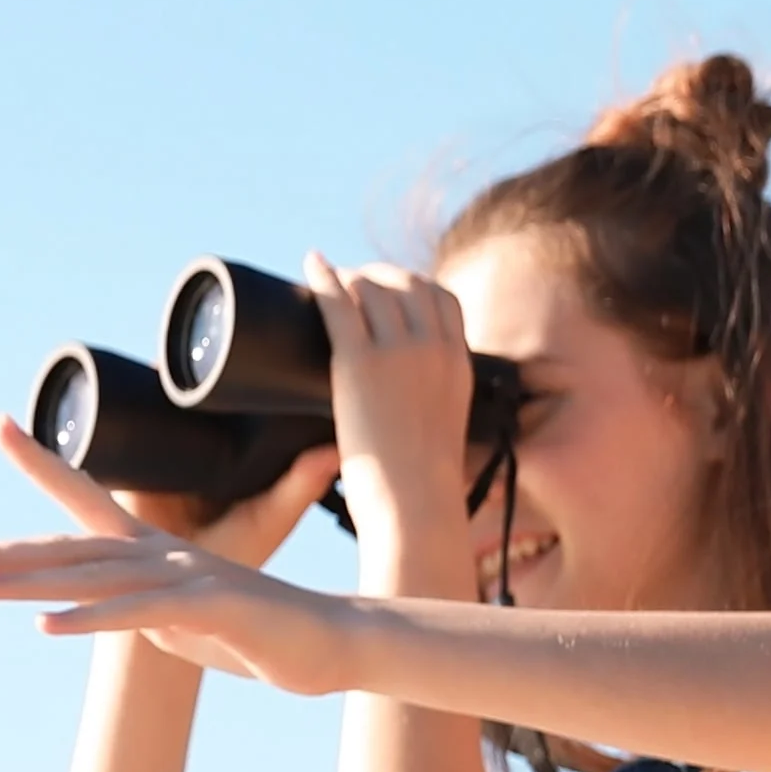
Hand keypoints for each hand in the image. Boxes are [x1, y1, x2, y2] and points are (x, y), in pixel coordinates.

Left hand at [0, 424, 374, 696]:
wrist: (334, 643)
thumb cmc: (265, 631)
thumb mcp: (196, 617)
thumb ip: (158, 610)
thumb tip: (132, 608)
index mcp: (156, 550)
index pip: (87, 500)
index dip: (43, 463)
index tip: (0, 426)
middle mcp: (163, 553)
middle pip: (69, 547)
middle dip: (3, 553)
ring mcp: (184, 576)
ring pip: (93, 576)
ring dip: (32, 586)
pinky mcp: (205, 608)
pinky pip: (137, 612)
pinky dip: (91, 619)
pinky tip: (46, 627)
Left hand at [301, 259, 488, 597]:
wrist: (415, 507)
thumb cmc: (423, 487)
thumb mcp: (444, 433)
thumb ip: (433, 405)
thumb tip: (414, 408)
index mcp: (458, 363)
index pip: (441, 299)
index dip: (411, 285)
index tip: (389, 288)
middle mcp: (433, 347)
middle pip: (406, 284)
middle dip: (377, 275)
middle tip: (351, 282)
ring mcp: (398, 351)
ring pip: (372, 288)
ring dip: (350, 277)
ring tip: (330, 280)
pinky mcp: (360, 363)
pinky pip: (340, 304)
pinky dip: (325, 279)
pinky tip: (312, 264)